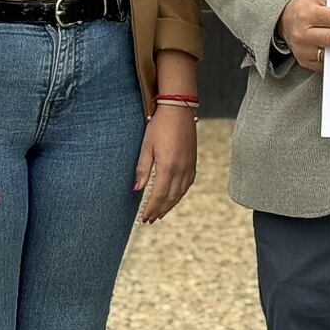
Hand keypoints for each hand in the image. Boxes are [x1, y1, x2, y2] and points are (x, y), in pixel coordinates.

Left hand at [135, 106, 197, 223]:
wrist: (179, 110)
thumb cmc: (160, 126)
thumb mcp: (146, 147)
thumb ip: (142, 169)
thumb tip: (136, 189)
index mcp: (167, 167)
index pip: (158, 196)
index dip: (151, 209)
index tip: (144, 218)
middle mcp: (181, 170)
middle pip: (170, 198)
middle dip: (160, 211)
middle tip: (150, 219)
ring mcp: (189, 166)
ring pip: (180, 193)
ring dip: (170, 205)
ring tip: (161, 213)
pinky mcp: (193, 162)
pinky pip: (187, 184)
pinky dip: (180, 194)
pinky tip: (174, 196)